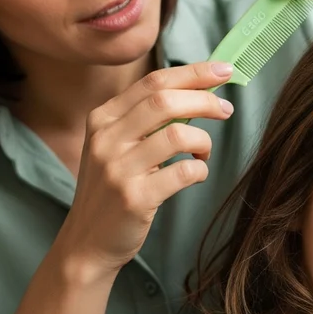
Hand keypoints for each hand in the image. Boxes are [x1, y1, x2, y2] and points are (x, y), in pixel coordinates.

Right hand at [55, 62, 234, 281]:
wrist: (86, 243)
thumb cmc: (111, 190)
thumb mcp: (115, 147)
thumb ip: (144, 120)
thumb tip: (196, 92)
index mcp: (102, 119)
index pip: (152, 82)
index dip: (192, 73)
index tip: (222, 70)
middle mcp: (106, 139)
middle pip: (165, 101)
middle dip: (204, 99)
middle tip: (226, 109)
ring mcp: (118, 168)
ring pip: (178, 135)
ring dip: (203, 140)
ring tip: (204, 151)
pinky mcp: (134, 198)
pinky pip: (183, 172)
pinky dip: (199, 170)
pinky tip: (196, 173)